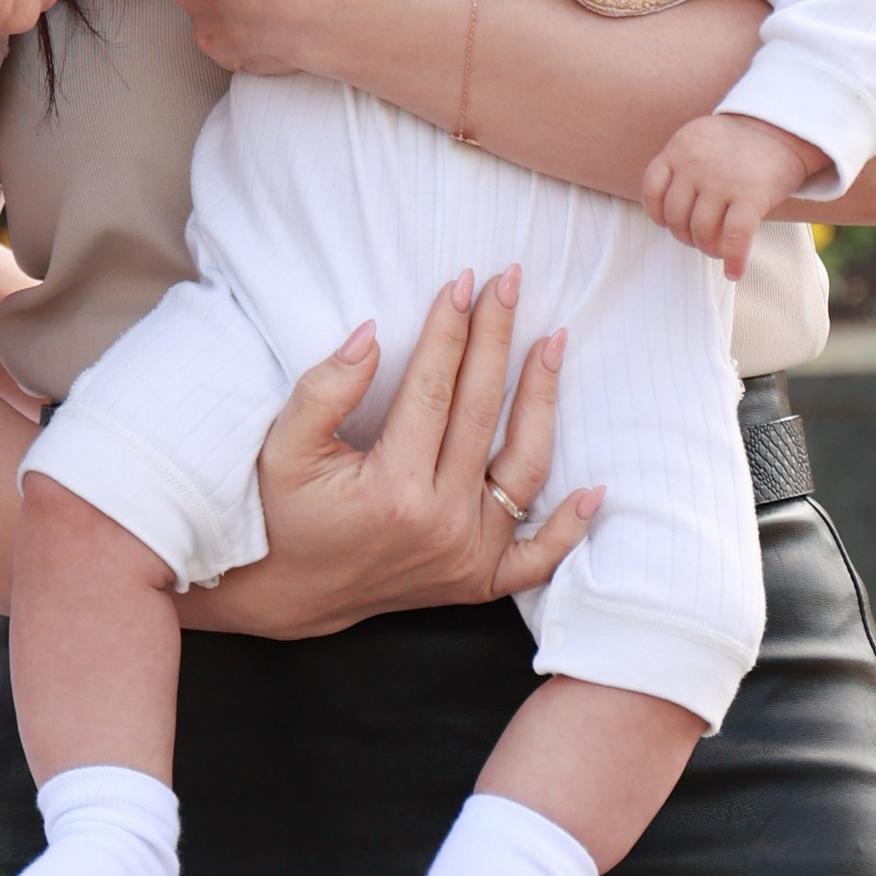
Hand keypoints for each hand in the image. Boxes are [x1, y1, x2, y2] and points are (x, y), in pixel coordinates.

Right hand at [195, 266, 603, 641]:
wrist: (288, 593)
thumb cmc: (281, 514)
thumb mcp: (282, 448)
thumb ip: (324, 390)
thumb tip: (370, 335)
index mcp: (393, 489)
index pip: (434, 390)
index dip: (450, 331)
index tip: (463, 282)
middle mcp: (441, 523)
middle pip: (483, 412)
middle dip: (497, 339)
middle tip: (509, 284)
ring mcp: (466, 556)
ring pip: (524, 468)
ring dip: (543, 400)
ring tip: (551, 342)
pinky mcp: (476, 580)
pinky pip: (538, 556)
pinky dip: (569, 527)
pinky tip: (595, 488)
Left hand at [641, 109, 823, 277]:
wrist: (786, 127)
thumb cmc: (741, 142)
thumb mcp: (701, 140)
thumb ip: (682, 167)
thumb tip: (671, 218)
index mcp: (680, 148)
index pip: (652, 189)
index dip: (658, 213)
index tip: (669, 222)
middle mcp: (695, 163)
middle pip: (676, 216)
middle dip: (686, 235)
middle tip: (701, 238)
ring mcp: (722, 180)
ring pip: (701, 231)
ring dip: (707, 248)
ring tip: (718, 251)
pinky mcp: (751, 195)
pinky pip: (734, 238)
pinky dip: (733, 260)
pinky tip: (734, 272)